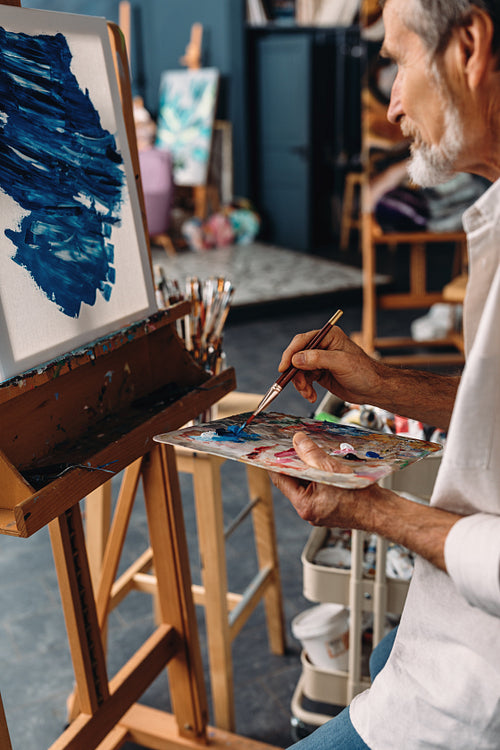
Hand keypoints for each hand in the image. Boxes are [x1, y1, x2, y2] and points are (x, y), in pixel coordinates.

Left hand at [271, 432, 459, 573]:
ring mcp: (320, 511)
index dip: (277, 462)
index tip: (274, 448)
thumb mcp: (331, 469)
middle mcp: (309, 511)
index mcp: (304, 505)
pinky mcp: (330, 508)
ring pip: (307, 484)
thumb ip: (311, 454)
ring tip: (311, 452)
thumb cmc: (360, 496)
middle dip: (295, 463)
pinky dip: (319, 476)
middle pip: (293, 482)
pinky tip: (325, 465)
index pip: (281, 480)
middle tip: (295, 445)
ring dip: (309, 468)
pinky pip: (319, 489)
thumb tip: (297, 441)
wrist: (382, 512)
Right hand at [278, 324, 384, 405]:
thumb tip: (296, 359)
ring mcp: (320, 361)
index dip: (290, 353)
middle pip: (297, 356)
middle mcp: (322, 347)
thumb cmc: (364, 372)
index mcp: (328, 337)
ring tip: (308, 394)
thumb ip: (318, 359)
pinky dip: (305, 389)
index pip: (302, 341)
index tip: (284, 367)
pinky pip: (304, 380)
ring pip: (299, 370)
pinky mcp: (320, 373)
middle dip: (295, 373)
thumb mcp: (341, 363)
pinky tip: (311, 396)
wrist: (374, 389)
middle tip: (297, 385)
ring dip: (300, 384)